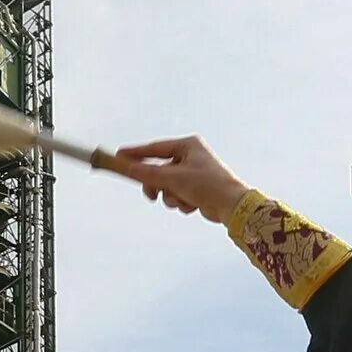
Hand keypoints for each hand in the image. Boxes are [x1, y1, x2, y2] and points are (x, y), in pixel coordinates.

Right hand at [113, 136, 251, 223]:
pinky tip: (192, 206)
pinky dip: (181, 202)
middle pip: (159, 169)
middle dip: (156, 184)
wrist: (231, 205)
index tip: (119, 156)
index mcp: (188, 145)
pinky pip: (178, 195)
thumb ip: (149, 173)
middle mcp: (191, 156)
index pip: (155, 148)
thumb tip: (128, 168)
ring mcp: (194, 173)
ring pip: (167, 186)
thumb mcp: (173, 178)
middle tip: (150, 194)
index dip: (136, 153)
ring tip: (180, 200)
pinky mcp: (197, 189)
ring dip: (170, 196)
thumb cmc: (207, 185)